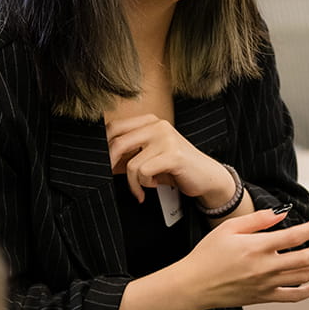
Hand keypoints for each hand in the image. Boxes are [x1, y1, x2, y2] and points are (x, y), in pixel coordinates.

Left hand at [106, 114, 232, 207]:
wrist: (207, 176)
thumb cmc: (175, 167)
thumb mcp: (151, 153)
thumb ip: (131, 148)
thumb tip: (101, 154)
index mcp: (151, 121)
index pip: (115, 127)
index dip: (103, 146)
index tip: (102, 163)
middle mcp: (158, 125)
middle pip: (118, 143)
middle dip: (110, 165)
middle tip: (111, 177)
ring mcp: (166, 138)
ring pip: (131, 164)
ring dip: (133, 183)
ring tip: (142, 188)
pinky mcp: (173, 155)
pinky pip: (144, 173)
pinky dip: (144, 186)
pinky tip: (153, 187)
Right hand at [177, 209, 308, 308]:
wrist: (193, 286)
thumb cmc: (207, 254)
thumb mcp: (229, 228)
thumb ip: (258, 220)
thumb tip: (283, 214)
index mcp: (257, 248)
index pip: (295, 236)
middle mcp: (266, 268)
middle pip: (307, 259)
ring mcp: (267, 285)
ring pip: (305, 277)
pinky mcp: (264, 297)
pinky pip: (294, 296)